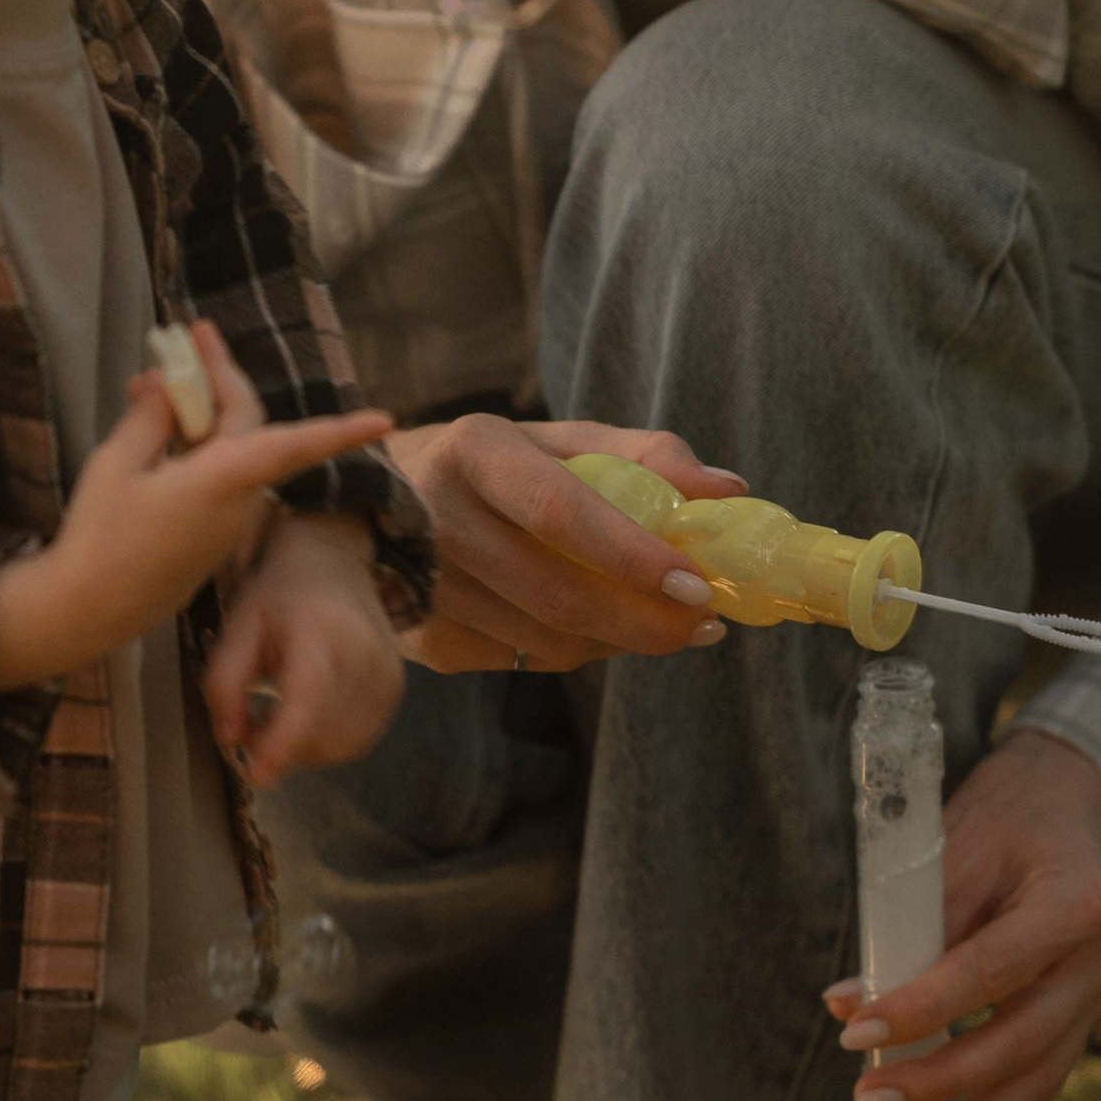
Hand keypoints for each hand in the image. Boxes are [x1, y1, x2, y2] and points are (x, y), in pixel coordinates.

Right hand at [0, 322, 391, 692]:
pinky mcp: (212, 536)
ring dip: (200, 411)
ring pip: (231, 449)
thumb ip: (149, 418)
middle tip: (188, 336)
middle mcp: (239, 500)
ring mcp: (228, 521)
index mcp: (223, 480)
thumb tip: (166, 385)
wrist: (88, 610)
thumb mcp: (117, 464)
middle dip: (220, 378)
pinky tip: (155, 427)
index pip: (294, 444)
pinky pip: (216, 475)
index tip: (386, 418)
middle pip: (248, 424)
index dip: (340, 430)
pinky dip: (193, 445)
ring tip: (148, 382)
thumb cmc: (100, 537)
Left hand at [202, 510, 403, 790]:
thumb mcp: (237, 625)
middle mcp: (365, 654)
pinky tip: (307, 716)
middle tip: (249, 725)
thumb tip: (231, 740)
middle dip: (280, 746)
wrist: (335, 564)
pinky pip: (357, 740)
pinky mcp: (395, 690)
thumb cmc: (277, 595)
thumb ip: (225, 683)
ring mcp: (387, 675)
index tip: (256, 776)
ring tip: (275, 717)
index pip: (307, 698)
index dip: (282, 743)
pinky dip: (325, 742)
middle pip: (321, 732)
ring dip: (302, 748)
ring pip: (340, 745)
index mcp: (321, 630)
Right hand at [382, 413, 747, 674]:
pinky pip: (525, 660)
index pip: (557, 511)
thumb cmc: (491, 466)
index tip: (696, 584)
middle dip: (645, 619)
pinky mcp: (422, 638)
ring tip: (656, 617)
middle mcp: (435, 516)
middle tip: (704, 622)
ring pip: (548, 639)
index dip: (631, 554)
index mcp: (473, 449)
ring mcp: (422, 586)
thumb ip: (644, 456)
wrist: (370, 498)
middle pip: (557, 593)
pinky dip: (576, 649)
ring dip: (619, 639)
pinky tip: (592, 624)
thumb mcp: (555, 440)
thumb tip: (729, 491)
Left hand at [823, 727, 1100, 1100]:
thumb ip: (911, 928)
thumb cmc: (1006, 815)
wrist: (1073, 798)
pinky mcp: (1086, 1018)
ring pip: (1037, 1079)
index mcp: (1081, 901)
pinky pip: (1038, 1083)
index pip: (994, 971)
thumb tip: (849, 1006)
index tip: (858, 1037)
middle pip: (1022, 1042)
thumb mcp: (957, 847)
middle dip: (941, 1084)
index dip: (925, 1009)